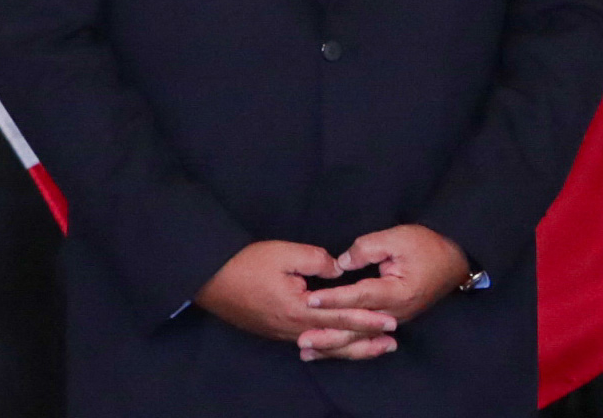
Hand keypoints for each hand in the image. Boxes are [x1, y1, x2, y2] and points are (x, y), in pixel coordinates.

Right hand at [194, 240, 397, 352]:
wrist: (210, 279)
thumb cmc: (248, 263)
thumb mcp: (285, 253)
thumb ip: (317, 260)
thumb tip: (338, 270)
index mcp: (298, 309)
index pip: (341, 316)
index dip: (367, 318)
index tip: (390, 320)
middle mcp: (293, 328)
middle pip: (336, 338)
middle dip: (366, 340)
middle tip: (392, 342)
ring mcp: (283, 333)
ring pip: (324, 344)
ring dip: (351, 347)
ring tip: (374, 349)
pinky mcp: (276, 331)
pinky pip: (310, 342)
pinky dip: (330, 346)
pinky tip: (338, 348)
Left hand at [298, 225, 469, 360]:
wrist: (455, 261)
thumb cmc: (427, 246)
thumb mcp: (399, 237)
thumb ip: (368, 248)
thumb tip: (341, 263)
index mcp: (397, 292)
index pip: (359, 297)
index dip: (334, 298)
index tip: (310, 300)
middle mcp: (395, 314)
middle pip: (356, 327)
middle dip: (328, 334)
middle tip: (301, 338)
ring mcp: (394, 321)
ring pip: (360, 338)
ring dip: (333, 345)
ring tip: (307, 351)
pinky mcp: (392, 322)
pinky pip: (366, 338)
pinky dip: (346, 345)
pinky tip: (328, 350)